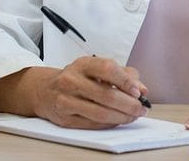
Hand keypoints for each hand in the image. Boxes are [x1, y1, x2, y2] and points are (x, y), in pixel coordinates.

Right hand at [28, 57, 148, 128]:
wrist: (45, 90)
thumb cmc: (77, 78)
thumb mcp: (97, 68)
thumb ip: (122, 75)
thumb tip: (142, 90)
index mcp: (83, 64)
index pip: (108, 69)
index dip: (126, 82)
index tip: (139, 92)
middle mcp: (71, 80)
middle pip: (106, 95)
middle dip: (129, 104)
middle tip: (141, 108)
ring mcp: (66, 100)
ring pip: (100, 113)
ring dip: (122, 117)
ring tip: (133, 116)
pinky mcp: (65, 118)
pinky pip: (93, 124)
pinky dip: (110, 124)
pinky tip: (118, 120)